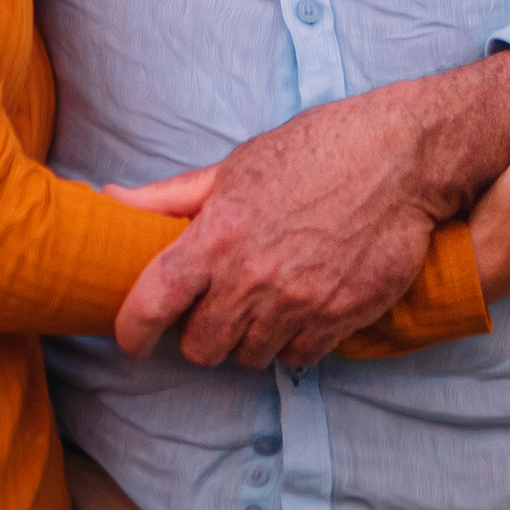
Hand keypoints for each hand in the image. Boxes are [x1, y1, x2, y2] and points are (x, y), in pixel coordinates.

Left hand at [110, 49, 509, 370]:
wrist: (398, 159)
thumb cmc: (314, 151)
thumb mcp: (235, 166)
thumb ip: (171, 196)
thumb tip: (111, 197)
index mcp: (218, 235)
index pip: (153, 302)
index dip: (132, 330)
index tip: (131, 339)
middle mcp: (253, 278)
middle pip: (201, 347)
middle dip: (200, 333)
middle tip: (213, 306)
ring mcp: (298, 304)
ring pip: (249, 356)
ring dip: (247, 337)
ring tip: (262, 299)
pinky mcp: (339, 320)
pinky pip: (298, 358)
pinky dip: (292, 341)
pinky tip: (298, 307)